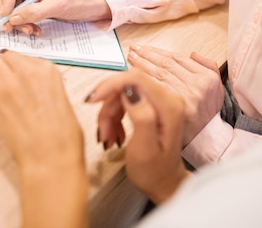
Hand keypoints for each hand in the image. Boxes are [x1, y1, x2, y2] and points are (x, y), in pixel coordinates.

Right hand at [0, 0, 110, 34]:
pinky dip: (24, 24)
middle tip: (11, 26)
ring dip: (16, 21)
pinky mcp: (34, 4)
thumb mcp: (58, 6)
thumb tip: (13, 18)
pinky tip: (34, 29)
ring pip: (11, 6)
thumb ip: (34, 11)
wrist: (95, 7)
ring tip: (29, 30)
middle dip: (8, 11)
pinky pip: (20, 14)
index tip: (6, 13)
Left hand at [0, 50, 89, 227]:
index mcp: (48, 70)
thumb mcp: (62, 101)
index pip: (26, 58)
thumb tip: (33, 87)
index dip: (20, 69)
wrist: (51, 157)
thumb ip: (46, 87)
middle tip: (2, 81)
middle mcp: (28, 70)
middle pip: (7, 57)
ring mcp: (9, 80)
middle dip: (4, 67)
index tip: (17, 77)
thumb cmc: (62, 137)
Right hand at [86, 69, 190, 203]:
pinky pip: (124, 100)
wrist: (163, 183)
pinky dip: (114, 116)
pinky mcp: (151, 104)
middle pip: (126, 86)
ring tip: (108, 137)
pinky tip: (114, 133)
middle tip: (102, 131)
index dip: (110, 85)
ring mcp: (159, 100)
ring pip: (122, 94)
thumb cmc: (154, 172)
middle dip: (108, 106)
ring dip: (109, 114)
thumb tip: (130, 91)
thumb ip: (141, 117)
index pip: (135, 79)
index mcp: (169, 106)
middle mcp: (167, 98)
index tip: (92, 100)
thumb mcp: (144, 149)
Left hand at [127, 45, 224, 145]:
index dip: (159, 52)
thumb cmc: (206, 113)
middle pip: (166, 65)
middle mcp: (197, 86)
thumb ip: (207, 67)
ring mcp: (185, 97)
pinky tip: (133, 75)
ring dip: (141, 64)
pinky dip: (142, 80)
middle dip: (147, 55)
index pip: (178, 59)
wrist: (205, 141)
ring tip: (130, 58)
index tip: (145, 48)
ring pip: (158, 74)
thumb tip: (192, 54)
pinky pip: (153, 89)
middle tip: (133, 50)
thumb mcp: (216, 88)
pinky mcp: (173, 109)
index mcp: (207, 78)